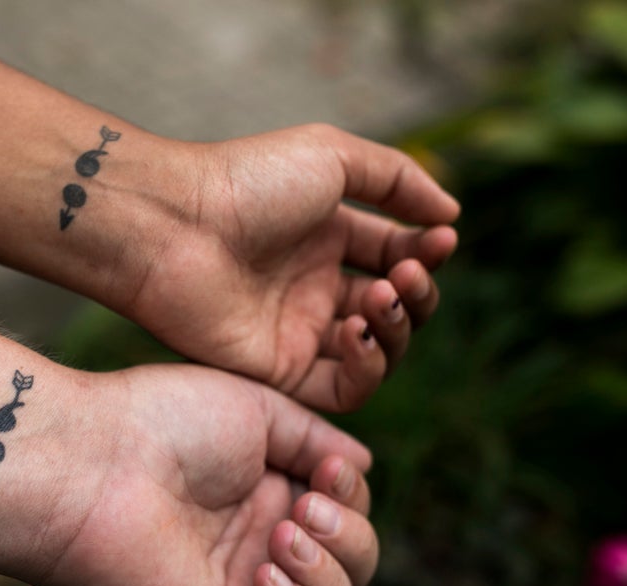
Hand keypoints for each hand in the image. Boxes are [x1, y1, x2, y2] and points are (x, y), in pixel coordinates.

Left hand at [46, 364, 377, 585]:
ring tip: (282, 535)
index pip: (344, 520)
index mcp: (262, 500)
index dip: (352, 500)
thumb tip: (363, 466)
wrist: (94, 465)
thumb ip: (317, 438)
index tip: (327, 469)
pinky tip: (264, 576)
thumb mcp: (258, 411)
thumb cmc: (161, 423)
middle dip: (350, 539)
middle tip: (303, 508)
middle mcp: (253, 552)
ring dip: (331, 575)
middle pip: (350, 571)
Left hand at [127, 124, 458, 411]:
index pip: (399, 256)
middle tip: (404, 273)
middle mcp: (315, 287)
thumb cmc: (246, 184)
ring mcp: (298, 332)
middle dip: (418, 293)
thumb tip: (450, 215)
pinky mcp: (280, 372)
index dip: (428, 253)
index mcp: (327, 236)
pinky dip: (367, 366)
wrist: (176, 227)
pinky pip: (345, 389)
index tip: (442, 239)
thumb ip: (397, 178)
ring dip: (398, 328)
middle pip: (396, 308)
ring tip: (380, 295)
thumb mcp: (332, 155)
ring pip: (378, 352)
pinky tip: (355, 329)